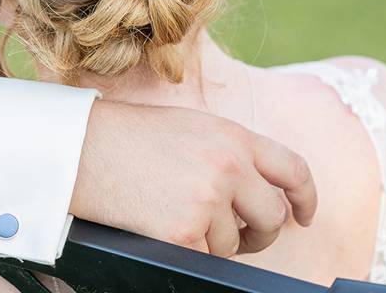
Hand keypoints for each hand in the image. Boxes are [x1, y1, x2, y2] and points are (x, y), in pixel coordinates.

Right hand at [69, 100, 316, 256]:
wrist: (80, 149)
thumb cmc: (126, 136)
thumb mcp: (189, 127)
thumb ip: (229, 151)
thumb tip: (257, 191)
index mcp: (233, 136)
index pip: (293, 170)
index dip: (305, 198)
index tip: (302, 215)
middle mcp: (228, 165)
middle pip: (272, 216)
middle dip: (260, 232)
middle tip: (242, 236)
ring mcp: (208, 200)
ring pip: (234, 244)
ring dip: (213, 241)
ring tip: (177, 217)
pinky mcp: (184, 232)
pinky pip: (205, 259)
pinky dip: (189, 252)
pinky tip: (165, 230)